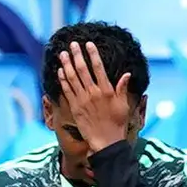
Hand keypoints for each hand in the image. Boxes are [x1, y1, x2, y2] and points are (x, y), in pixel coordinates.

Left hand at [58, 38, 143, 152]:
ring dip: (67, 64)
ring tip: (63, 54)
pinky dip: (63, 79)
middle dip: (77, 55)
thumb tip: (126, 74)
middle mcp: (93, 93)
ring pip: (72, 78)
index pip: (98, 67)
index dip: (92, 54)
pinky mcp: (75, 107)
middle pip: (82, 69)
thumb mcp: (124, 105)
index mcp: (106, 90)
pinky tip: (60, 70)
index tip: (88, 44)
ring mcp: (82, 100)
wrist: (106, 142)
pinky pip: (67, 90)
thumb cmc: (117, 124)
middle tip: (73, 44)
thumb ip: (122, 88)